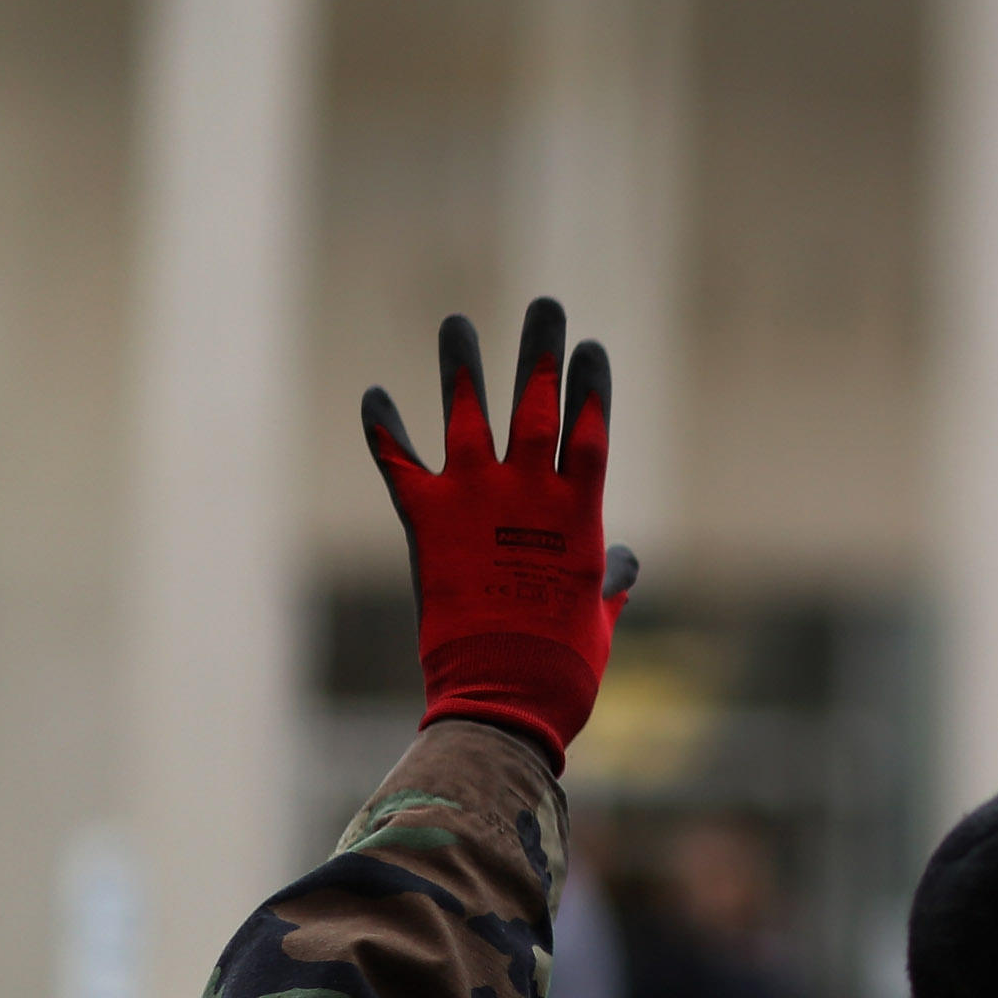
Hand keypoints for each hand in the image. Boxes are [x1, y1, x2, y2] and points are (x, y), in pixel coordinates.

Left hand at [363, 299, 635, 767]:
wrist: (503, 691)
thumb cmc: (565, 662)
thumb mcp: (599, 614)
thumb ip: (609, 578)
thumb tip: (624, 563)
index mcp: (578, 511)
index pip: (591, 427)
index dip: (593, 385)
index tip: (592, 347)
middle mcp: (527, 492)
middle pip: (537, 403)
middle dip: (541, 352)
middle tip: (545, 306)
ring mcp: (474, 500)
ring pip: (467, 414)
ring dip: (461, 366)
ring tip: (456, 323)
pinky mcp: (424, 520)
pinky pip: (397, 462)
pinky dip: (384, 427)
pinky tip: (374, 394)